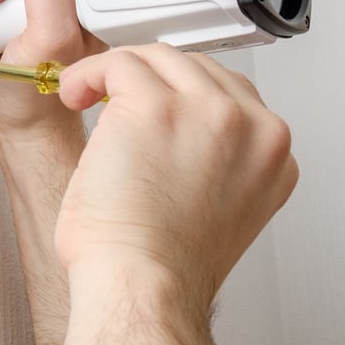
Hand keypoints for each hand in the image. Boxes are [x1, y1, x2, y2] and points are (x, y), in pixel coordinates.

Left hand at [56, 44, 297, 308]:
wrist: (142, 285)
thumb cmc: (161, 266)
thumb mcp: (218, 208)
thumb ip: (218, 164)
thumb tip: (179, 137)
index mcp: (271, 156)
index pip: (231, 95)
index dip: (179, 96)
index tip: (146, 107)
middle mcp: (251, 130)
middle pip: (194, 69)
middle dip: (145, 81)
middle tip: (109, 99)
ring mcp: (208, 112)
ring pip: (156, 58)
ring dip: (114, 73)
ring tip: (86, 95)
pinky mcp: (156, 105)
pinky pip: (117, 63)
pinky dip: (87, 74)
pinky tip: (74, 94)